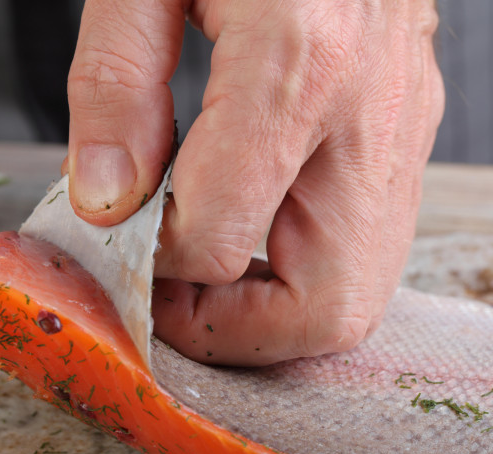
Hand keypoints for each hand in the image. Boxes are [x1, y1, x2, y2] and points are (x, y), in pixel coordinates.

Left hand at [66, 0, 443, 365]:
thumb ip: (116, 86)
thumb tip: (106, 201)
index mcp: (297, 64)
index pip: (216, 240)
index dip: (150, 265)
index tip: (115, 240)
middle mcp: (369, 113)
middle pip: (323, 310)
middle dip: (228, 334)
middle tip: (165, 297)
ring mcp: (401, 130)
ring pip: (355, 295)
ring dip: (265, 313)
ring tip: (198, 272)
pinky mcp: (403, 132)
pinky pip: (360, 248)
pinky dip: (297, 272)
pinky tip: (244, 232)